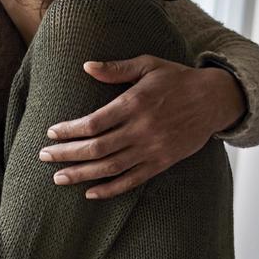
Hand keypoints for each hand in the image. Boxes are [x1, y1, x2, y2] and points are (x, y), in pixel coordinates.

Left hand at [40, 58, 244, 198]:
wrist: (214, 100)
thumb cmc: (177, 79)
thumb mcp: (148, 65)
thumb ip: (116, 69)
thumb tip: (86, 66)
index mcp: (135, 103)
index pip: (94, 123)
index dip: (70, 130)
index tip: (52, 133)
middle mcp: (142, 129)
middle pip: (97, 148)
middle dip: (67, 154)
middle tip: (44, 156)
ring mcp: (152, 149)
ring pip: (110, 168)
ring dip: (82, 174)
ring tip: (59, 178)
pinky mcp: (162, 162)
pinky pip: (132, 180)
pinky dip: (110, 189)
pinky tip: (90, 193)